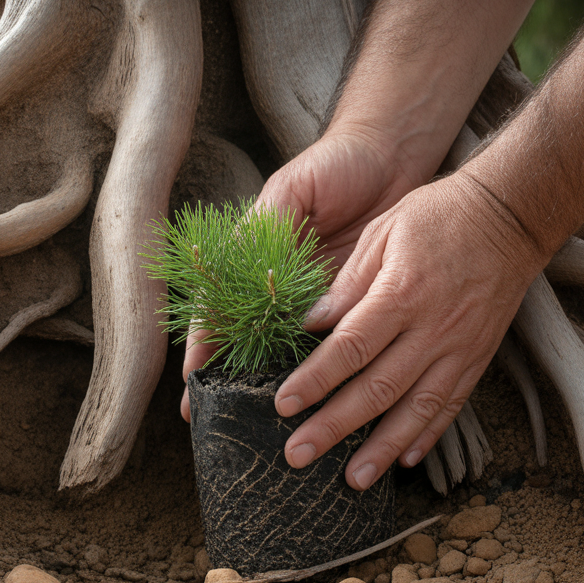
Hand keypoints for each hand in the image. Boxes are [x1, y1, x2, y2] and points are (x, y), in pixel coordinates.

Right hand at [178, 129, 424, 420]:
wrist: (392, 159)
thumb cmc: (336, 166)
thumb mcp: (293, 188)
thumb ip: (269, 222)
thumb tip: (244, 261)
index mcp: (257, 257)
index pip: (220, 306)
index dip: (203, 343)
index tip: (192, 379)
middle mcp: (282, 285)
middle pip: (247, 340)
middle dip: (228, 379)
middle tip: (211, 418)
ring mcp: (317, 299)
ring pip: (288, 351)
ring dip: (273, 385)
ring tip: (259, 423)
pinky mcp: (354, 306)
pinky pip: (335, 345)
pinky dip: (324, 373)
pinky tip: (318, 404)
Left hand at [275, 170, 548, 489]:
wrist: (510, 217)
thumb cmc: (439, 217)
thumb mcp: (383, 233)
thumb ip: (347, 283)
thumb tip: (310, 323)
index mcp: (401, 294)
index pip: (350, 348)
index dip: (315, 380)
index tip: (283, 405)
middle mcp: (432, 329)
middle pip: (377, 389)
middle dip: (334, 426)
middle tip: (298, 455)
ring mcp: (459, 349)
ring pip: (416, 409)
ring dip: (382, 448)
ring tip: (353, 480)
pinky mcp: (477, 358)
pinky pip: (452, 405)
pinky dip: (428, 435)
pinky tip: (404, 459)